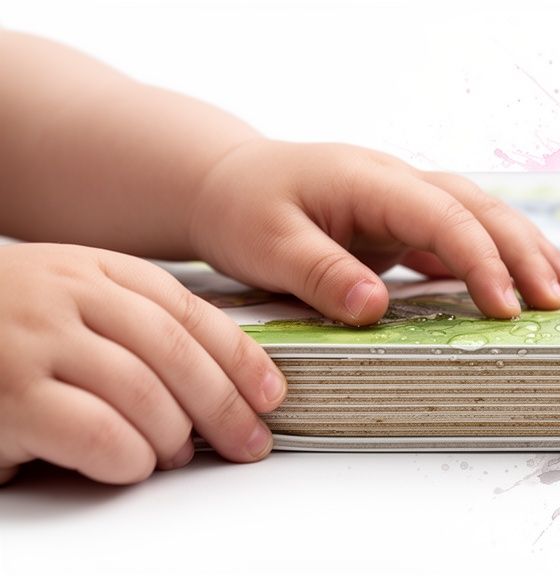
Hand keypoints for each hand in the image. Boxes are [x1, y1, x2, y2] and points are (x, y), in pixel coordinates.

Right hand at [0, 243, 284, 484]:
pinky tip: (127, 464)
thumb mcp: (68, 299)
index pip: (188, 313)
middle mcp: (67, 297)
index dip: (241, 358)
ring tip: (172, 454)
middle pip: (177, 355)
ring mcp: (33, 343)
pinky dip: (127, 458)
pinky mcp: (7, 396)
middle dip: (226, 407)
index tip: (272, 395)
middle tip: (249, 442)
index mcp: (93, 271)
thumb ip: (131, 322)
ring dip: (174, 437)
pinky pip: (98, 434)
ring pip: (144, 396)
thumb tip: (222, 377)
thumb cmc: (2, 325)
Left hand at [188, 140, 559, 325]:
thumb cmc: (242, 209)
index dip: (480, 261)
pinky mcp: (402, 221)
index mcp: (370, 180)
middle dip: (522, 252)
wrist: (227, 182)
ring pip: (479, 216)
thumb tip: (377, 308)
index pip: (443, 216)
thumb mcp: (266, 244)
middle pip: (478, 208)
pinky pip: (460, 235)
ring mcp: (404, 200)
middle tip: (557, 300)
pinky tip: (521, 281)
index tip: (506, 307)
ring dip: (523, 248)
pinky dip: (495, 257)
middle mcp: (398, 182)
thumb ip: (320, 272)